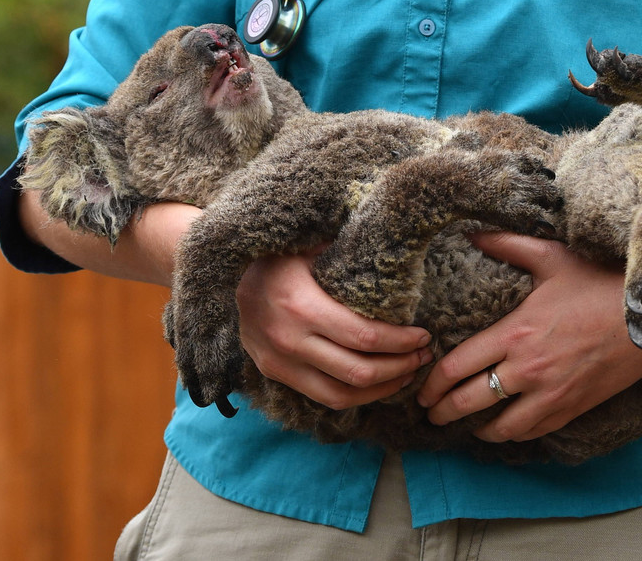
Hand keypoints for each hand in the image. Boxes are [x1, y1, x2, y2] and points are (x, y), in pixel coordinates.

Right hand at [236, 251, 433, 409]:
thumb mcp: (308, 245)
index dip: (402, 342)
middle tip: (424, 356)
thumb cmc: (274, 255)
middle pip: (360, 371)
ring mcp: (280, 363)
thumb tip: (396, 244)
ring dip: (383, 388)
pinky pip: (324, 397)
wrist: (217, 277)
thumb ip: (348, 250)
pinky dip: (357, 396)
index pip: (365, 337)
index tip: (424, 335)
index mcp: (302, 306)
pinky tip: (378, 383)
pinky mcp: (275, 374)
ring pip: (343, 394)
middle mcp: (290, 341)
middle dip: (401, 367)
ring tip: (408, 373)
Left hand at [416, 231, 641, 441]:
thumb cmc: (601, 282)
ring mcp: (552, 393)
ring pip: (500, 426)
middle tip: (429, 414)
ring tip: (464, 425)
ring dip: (476, 428)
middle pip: (469, 402)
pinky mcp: (573, 407)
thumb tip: (472, 231)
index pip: (456, 368)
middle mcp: (528, 369)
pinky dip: (512, 433)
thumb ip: (508, 245)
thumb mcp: (552, 258)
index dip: (431, 384)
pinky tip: (504, 426)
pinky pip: (532, 431)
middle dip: (442, 412)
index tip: (420, 389)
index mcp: (515, 333)